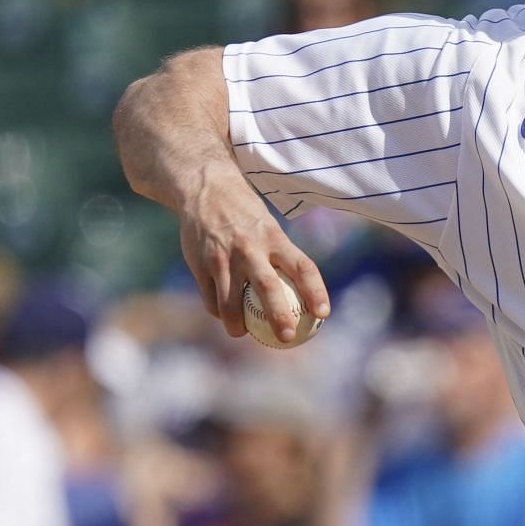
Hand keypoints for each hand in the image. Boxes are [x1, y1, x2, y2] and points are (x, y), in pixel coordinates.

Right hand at [177, 164, 329, 341]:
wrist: (205, 188)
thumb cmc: (245, 215)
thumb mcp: (269, 228)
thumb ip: (281, 257)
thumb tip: (302, 295)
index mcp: (274, 238)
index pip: (303, 267)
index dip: (316, 291)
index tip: (324, 314)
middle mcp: (250, 248)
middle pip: (268, 288)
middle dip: (280, 316)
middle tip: (288, 337)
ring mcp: (223, 257)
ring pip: (231, 303)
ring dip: (237, 324)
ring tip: (242, 333)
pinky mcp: (200, 264)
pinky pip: (211, 298)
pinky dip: (218, 311)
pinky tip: (223, 315)